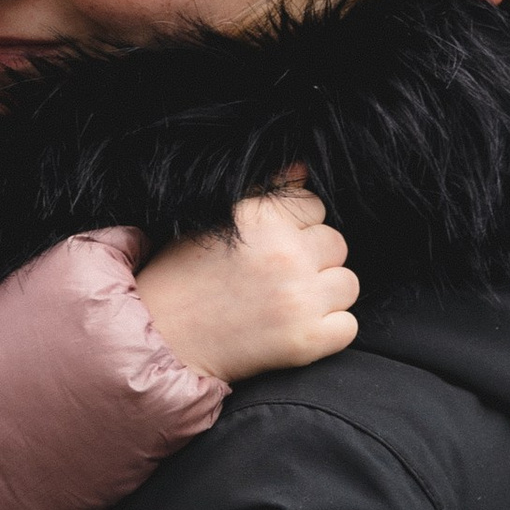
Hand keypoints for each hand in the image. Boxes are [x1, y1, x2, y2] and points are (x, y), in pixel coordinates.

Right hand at [136, 178, 358, 384]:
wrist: (161, 338)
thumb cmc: (183, 276)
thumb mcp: (216, 220)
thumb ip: (264, 190)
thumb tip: (304, 169)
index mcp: (260, 216)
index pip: (314, 207)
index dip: (295, 228)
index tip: (271, 248)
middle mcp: (285, 253)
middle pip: (335, 244)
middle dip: (312, 260)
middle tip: (277, 278)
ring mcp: (299, 297)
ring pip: (347, 283)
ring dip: (324, 294)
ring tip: (286, 303)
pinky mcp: (306, 339)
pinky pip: (348, 326)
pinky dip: (327, 331)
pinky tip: (293, 329)